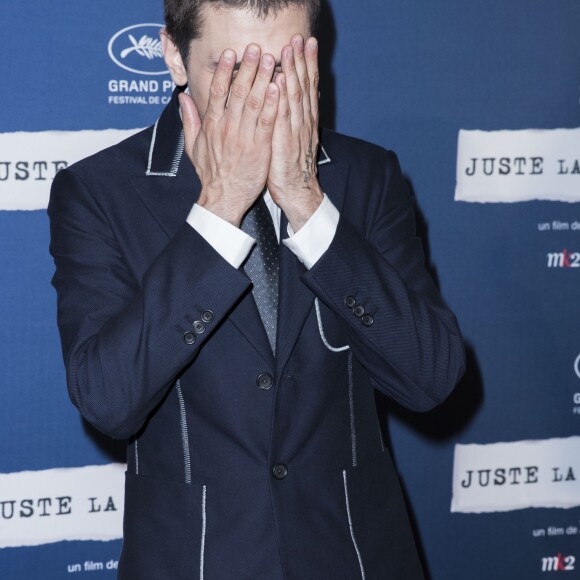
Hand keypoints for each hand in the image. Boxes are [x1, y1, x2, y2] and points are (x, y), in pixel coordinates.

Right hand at [179, 45, 279, 225]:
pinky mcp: (260, 148)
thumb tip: (183, 98)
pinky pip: (267, 122)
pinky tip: (278, 88)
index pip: (217, 92)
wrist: (224, 198)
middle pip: (238, 92)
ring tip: (270, 60)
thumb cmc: (210, 174)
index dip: (225, 71)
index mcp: (212, 126)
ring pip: (254, 103)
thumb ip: (189, 120)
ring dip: (263, 79)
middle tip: (255, 48)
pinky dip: (272, 104)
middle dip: (247, 68)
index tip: (230, 53)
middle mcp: (227, 128)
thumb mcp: (193, 147)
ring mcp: (244, 138)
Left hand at [267, 35, 322, 231]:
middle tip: (300, 38)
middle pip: (304, 86)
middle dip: (302, 60)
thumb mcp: (297, 138)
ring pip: (296, 97)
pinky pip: (284, 117)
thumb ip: (298, 117)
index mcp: (306, 120)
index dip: (308, 63)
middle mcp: (304, 122)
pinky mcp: (286, 143)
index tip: (306, 42)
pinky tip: (281, 81)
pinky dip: (283, 98)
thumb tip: (302, 96)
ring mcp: (296, 132)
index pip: (309, 86)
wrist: (297, 192)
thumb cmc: (291, 166)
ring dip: (293, 72)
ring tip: (290, 50)